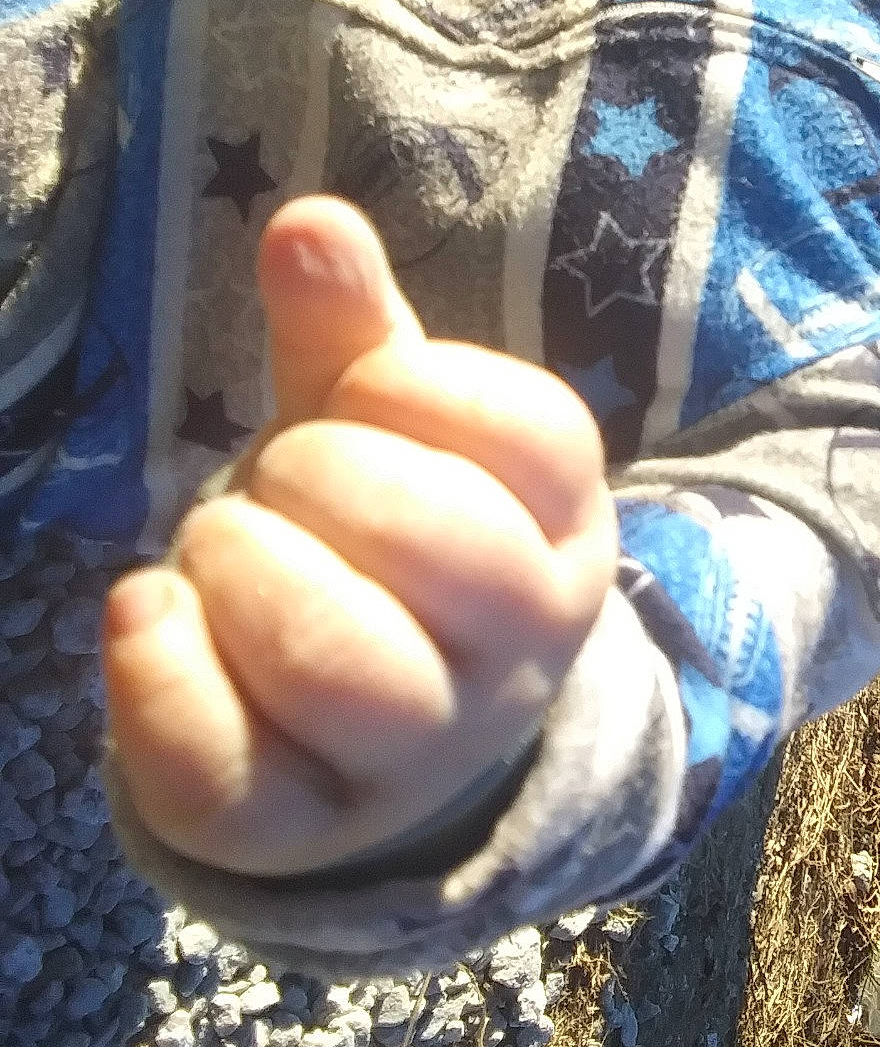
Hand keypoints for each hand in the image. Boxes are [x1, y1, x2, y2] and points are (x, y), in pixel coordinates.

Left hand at [102, 197, 617, 876]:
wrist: (377, 738)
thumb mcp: (381, 428)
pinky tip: (146, 612)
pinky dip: (159, 673)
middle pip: (441, 543)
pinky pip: (232, 768)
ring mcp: (428, 751)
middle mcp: (525, 649)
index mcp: (566, 531)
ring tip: (217, 553)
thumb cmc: (382, 542)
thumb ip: (349, 326)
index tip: (365, 399)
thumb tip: (309, 218)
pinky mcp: (308, 828)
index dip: (413, 387)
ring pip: (347, 667)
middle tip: (279, 482)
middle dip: (315, 477)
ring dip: (242, 572)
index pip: (531, 434)